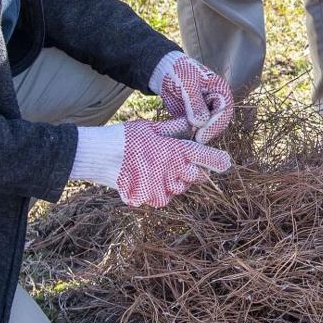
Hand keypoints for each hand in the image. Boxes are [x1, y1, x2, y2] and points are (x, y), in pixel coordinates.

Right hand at [73, 121, 230, 208]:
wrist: (97, 155)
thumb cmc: (124, 137)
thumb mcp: (150, 127)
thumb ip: (174, 128)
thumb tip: (193, 123)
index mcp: (176, 151)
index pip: (207, 158)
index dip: (218, 161)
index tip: (225, 164)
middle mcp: (173, 171)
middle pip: (196, 177)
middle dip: (192, 171)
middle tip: (176, 163)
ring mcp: (161, 187)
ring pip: (179, 189)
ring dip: (174, 182)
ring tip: (155, 170)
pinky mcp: (148, 199)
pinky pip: (162, 198)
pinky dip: (158, 192)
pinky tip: (145, 180)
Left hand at [155, 52, 233, 142]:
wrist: (165, 73)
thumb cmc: (179, 72)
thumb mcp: (187, 84)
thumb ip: (195, 103)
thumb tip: (201, 122)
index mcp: (221, 91)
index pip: (224, 110)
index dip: (215, 124)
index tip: (202, 135)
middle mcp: (217, 103)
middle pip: (218, 123)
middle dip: (208, 132)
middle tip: (195, 140)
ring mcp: (207, 112)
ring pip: (208, 129)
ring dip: (199, 134)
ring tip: (187, 140)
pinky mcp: (195, 119)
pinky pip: (196, 130)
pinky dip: (190, 134)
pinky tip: (182, 138)